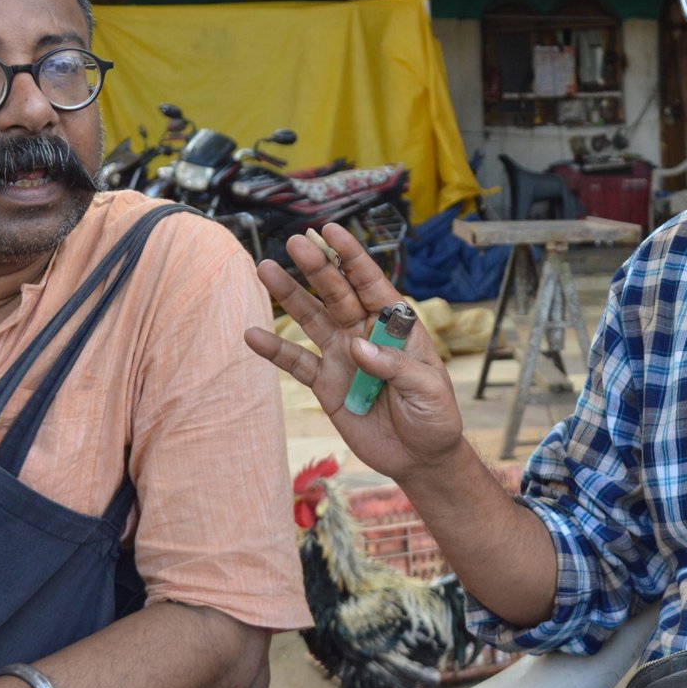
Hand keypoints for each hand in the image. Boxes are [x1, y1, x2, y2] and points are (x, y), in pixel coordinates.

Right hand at [244, 223, 465, 480]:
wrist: (419, 457)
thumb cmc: (434, 415)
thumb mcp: (426, 388)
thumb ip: (393, 366)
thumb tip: (356, 347)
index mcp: (395, 324)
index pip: (371, 283)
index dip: (351, 257)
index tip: (331, 231)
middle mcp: (365, 332)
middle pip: (337, 293)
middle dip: (317, 268)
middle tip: (294, 243)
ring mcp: (342, 355)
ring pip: (311, 319)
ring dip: (289, 295)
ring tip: (265, 269)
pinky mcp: (325, 383)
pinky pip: (296, 363)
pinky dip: (274, 350)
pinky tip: (252, 335)